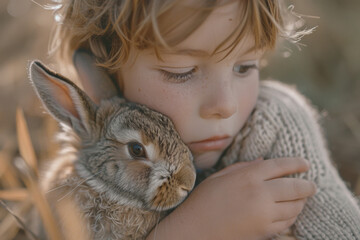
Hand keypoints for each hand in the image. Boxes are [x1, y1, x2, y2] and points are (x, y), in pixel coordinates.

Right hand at [146, 157, 315, 239]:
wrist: (195, 229)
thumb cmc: (204, 200)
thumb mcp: (220, 176)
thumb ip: (243, 167)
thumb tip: (264, 161)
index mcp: (247, 176)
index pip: (280, 166)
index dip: (296, 164)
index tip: (305, 164)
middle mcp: (259, 193)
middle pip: (294, 187)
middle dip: (307, 185)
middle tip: (312, 185)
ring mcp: (263, 214)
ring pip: (294, 207)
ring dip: (301, 201)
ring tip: (301, 198)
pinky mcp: (264, 231)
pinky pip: (287, 222)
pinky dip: (293, 216)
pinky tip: (291, 212)